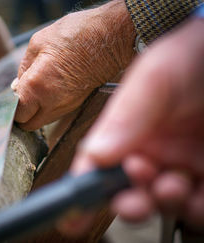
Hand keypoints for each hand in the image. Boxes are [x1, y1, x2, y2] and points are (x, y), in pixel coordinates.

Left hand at [12, 0, 135, 130]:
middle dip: (22, 113)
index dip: (11, 106)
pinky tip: (50, 90)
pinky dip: (49, 108)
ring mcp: (67, 107)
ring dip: (35, 111)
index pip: (17, 114)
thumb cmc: (76, 34)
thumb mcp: (39, 42)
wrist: (112, 37)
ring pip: (42, 122)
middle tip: (22, 95)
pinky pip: (55, 114)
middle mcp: (52, 103)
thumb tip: (18, 86)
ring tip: (37, 90)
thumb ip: (23, 68)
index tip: (12, 94)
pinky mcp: (77, 105)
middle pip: (28, 124)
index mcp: (37, 87)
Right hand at [59, 18, 203, 236]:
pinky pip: (197, 206)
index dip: (82, 189)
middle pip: (125, 190)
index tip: (75, 211)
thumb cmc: (191, 54)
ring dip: (162, 202)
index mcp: (126, 128)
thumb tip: (95, 153)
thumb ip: (125, 114)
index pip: (95, 163)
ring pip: (160, 202)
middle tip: (132, 201)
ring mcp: (181, 162)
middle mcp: (149, 148)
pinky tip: (193, 195)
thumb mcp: (155, 76)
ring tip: (171, 185)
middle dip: (126, 202)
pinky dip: (194, 209)